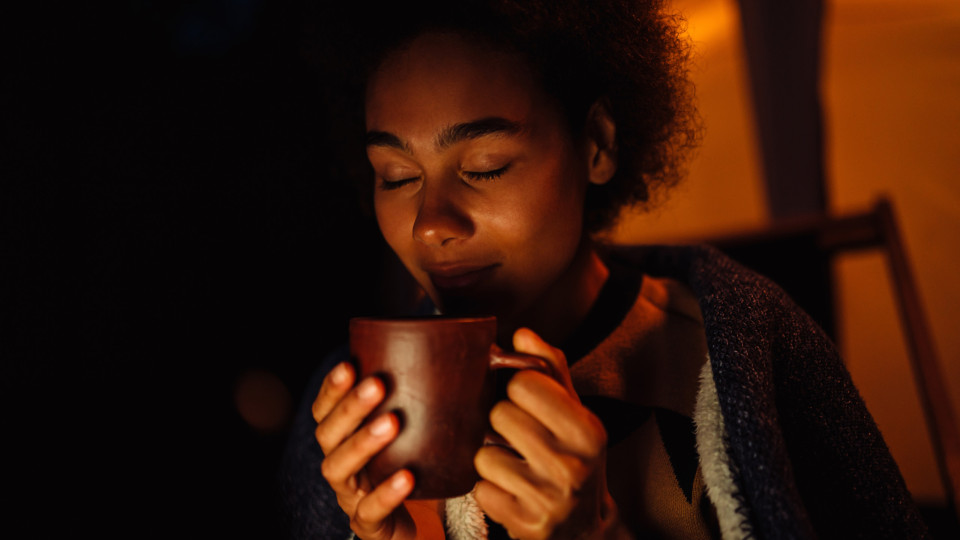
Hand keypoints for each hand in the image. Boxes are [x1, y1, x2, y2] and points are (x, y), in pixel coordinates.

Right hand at [312, 362, 443, 539]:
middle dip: (350, 407)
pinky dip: (386, 493)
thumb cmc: (413, 467)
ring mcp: (350, 495)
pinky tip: (407, 476)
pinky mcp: (368, 524)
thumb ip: (437, 399)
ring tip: (392, 423)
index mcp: (344, 438)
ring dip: (363, 443)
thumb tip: (492, 357)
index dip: (333, 388)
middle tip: (377, 385)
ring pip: (339, 468)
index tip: (351, 364)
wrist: (412, 524)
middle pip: (328, 434)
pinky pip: (370, 511)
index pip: (325, 410)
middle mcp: (340, 463)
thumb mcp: (417, 433)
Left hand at [474, 328, 618, 539]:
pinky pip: (481, 489)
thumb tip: (522, 334)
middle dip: (502, 423)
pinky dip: (490, 488)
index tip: (528, 403)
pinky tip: (511, 489)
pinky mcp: (526, 525)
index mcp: (587, 431)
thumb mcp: (574, 412)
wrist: (585, 527)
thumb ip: (550, 370)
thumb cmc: (574, 457)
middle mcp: (572, 465)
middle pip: (499, 416)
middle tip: (519, 436)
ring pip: (484, 454)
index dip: (518, 390)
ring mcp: (549, 499)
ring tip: (514, 464)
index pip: (524, 384)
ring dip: (492, 458)